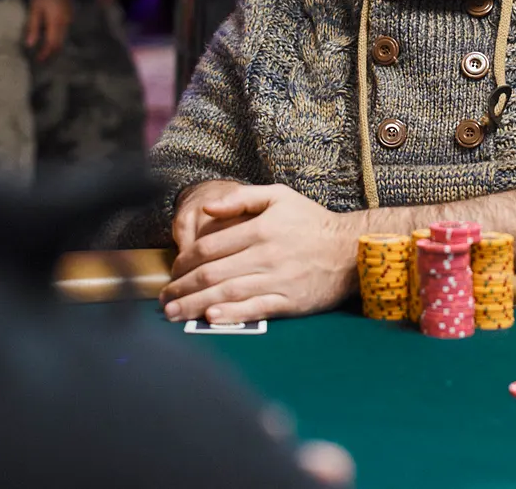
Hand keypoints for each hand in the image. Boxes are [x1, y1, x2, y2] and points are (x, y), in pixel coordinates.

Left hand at [26, 0, 72, 61]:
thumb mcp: (35, 8)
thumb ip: (33, 26)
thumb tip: (30, 44)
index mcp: (56, 22)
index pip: (52, 43)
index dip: (46, 53)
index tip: (38, 61)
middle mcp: (65, 22)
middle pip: (59, 42)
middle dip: (51, 52)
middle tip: (41, 60)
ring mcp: (69, 19)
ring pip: (62, 37)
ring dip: (54, 45)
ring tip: (44, 51)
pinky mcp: (69, 15)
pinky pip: (63, 30)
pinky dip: (56, 37)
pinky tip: (50, 38)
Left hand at [161, 184, 360, 324]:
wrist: (351, 250)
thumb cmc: (312, 222)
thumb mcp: (280, 196)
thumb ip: (241, 198)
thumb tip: (206, 209)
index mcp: (261, 229)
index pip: (210, 246)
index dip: (185, 260)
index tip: (173, 270)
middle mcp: (266, 255)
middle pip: (212, 273)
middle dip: (182, 287)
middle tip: (164, 298)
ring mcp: (278, 280)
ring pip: (227, 293)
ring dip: (196, 305)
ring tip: (173, 314)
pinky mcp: (290, 302)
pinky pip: (255, 310)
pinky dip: (232, 315)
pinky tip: (211, 318)